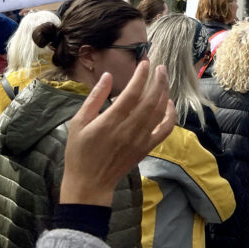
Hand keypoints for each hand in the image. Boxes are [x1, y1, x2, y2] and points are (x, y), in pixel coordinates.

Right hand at [60, 61, 175, 206]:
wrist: (89, 184)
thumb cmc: (80, 152)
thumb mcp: (78, 123)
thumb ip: (94, 98)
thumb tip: (108, 76)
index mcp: (110, 122)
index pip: (132, 93)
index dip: (141, 76)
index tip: (144, 63)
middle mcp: (129, 129)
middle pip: (151, 100)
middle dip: (158, 80)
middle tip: (160, 67)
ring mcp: (140, 140)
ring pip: (160, 112)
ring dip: (165, 93)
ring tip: (164, 80)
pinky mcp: (146, 148)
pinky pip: (164, 130)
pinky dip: (170, 115)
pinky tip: (168, 103)